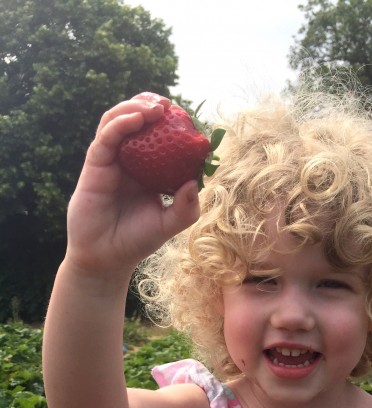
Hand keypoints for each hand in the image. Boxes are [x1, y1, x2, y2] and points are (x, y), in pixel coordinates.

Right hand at [65, 93, 200, 277]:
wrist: (106, 258)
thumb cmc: (137, 240)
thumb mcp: (169, 224)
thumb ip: (186, 208)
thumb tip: (195, 183)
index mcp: (147, 171)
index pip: (159, 138)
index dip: (171, 124)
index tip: (188, 118)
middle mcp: (128, 161)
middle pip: (136, 121)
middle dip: (151, 106)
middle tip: (170, 105)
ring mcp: (111, 160)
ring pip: (118, 121)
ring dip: (135, 108)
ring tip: (155, 107)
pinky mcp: (95, 165)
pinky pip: (106, 137)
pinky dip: (120, 124)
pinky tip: (136, 119)